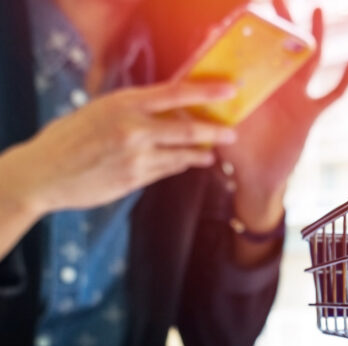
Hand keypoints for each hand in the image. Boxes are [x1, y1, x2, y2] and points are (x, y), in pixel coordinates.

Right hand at [10, 80, 238, 216]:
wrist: (44, 173)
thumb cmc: (69, 137)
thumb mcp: (99, 110)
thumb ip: (133, 111)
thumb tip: (167, 110)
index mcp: (124, 103)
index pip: (175, 93)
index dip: (206, 92)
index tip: (230, 91)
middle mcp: (134, 128)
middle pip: (188, 128)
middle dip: (214, 131)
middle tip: (231, 133)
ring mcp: (137, 156)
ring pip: (181, 155)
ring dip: (199, 154)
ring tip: (211, 153)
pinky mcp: (136, 179)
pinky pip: (167, 170)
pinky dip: (179, 166)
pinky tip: (185, 163)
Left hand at [217, 0, 347, 236]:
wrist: (258, 178)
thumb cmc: (234, 153)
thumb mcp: (218, 123)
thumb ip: (209, 104)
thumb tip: (192, 86)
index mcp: (252, 85)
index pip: (250, 50)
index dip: (246, 30)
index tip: (242, 9)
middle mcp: (274, 86)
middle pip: (280, 46)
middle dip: (280, 20)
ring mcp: (295, 97)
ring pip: (309, 61)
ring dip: (314, 36)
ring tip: (316, 10)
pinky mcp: (310, 113)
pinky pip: (332, 94)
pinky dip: (345, 78)